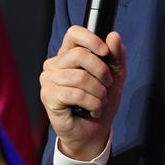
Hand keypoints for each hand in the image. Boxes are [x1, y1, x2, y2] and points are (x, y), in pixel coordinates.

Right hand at [39, 26, 126, 160]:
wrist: (95, 130)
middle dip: (102, 72)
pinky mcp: (48, 95)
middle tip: (106, 85)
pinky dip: (92, 103)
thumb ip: (116, 55)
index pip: (74, 33)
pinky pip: (76, 94)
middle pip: (80, 54)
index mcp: (69, 53)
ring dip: (98, 92)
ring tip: (100, 101)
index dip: (91, 40)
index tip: (105, 52)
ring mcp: (49, 79)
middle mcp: (55, 63)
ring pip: (80, 77)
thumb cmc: (101, 101)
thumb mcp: (116, 75)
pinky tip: (92, 110)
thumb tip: (113, 36)